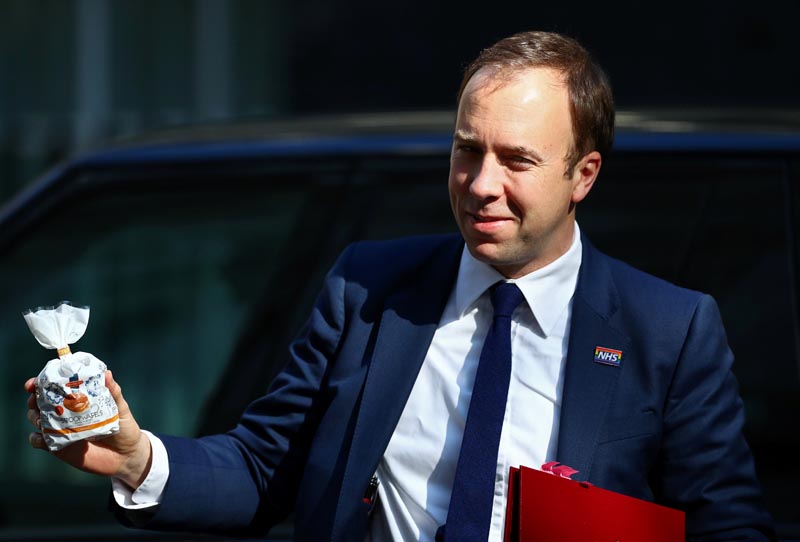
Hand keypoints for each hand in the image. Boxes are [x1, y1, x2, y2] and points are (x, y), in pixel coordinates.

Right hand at [25, 370, 152, 489]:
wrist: (126, 455)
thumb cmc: (124, 427)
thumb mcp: (120, 408)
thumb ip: (113, 392)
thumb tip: (107, 373)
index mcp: (78, 399)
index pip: (55, 387)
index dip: (41, 383)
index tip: (34, 383)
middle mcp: (66, 413)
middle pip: (40, 402)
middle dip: (33, 399)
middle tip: (35, 399)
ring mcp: (61, 429)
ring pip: (37, 419)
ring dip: (34, 417)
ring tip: (41, 418)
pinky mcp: (59, 446)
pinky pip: (40, 441)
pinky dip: (36, 438)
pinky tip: (42, 437)